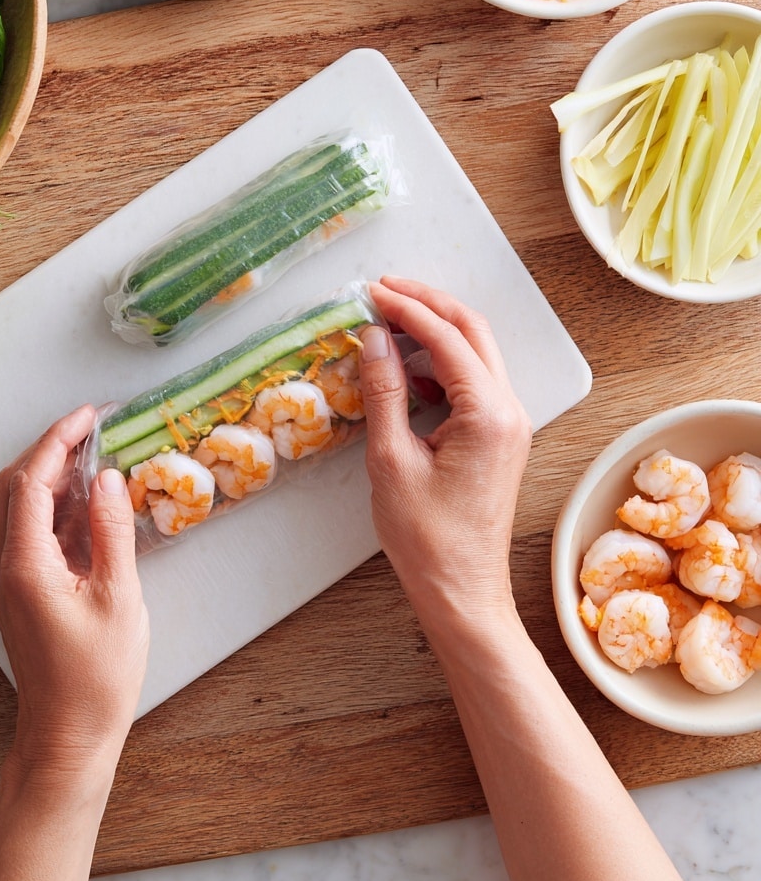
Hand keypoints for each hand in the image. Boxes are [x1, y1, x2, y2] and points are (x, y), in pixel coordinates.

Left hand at [0, 405, 148, 781]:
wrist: (68, 735)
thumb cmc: (97, 675)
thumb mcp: (118, 597)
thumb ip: (112, 531)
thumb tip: (109, 479)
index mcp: (25, 564)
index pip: (32, 481)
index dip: (59, 440)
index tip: (89, 415)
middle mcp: (6, 566)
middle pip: (17, 486)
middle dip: (52, 449)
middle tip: (93, 427)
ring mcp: (10, 580)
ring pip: (22, 508)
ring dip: (54, 475)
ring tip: (97, 455)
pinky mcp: (22, 592)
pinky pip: (32, 532)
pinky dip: (58, 507)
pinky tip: (91, 504)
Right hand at [358, 278, 531, 616]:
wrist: (462, 590)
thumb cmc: (426, 538)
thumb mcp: (391, 460)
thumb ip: (384, 392)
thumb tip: (373, 339)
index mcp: (488, 413)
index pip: (447, 337)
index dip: (406, 308)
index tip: (370, 292)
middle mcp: (509, 410)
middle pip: (473, 331)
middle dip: (428, 304)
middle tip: (384, 289)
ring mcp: (510, 423)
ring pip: (477, 353)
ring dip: (437, 330)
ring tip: (390, 319)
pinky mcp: (500, 437)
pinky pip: (475, 381)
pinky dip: (443, 362)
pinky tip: (409, 369)